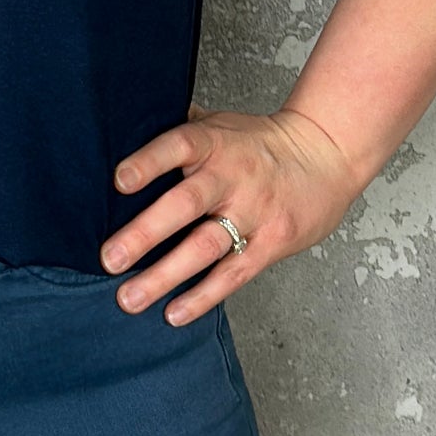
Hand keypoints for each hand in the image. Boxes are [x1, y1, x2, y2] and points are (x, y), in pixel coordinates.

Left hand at [99, 101, 363, 321]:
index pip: (178, 145)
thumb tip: (121, 125)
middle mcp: (232, 176)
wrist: (326, 154)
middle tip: (110, 259)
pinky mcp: (272, 243)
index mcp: (214, 142)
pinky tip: (173, 313)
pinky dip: (203, 296)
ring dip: (165, 276)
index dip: (148, 162)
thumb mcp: (219, 123)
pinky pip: (234, 273)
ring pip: (205, 246)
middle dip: (145, 233)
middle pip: (186, 204)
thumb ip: (177, 129)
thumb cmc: (257, 142)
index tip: (119, 181)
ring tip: (130, 299)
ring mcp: (254, 212)